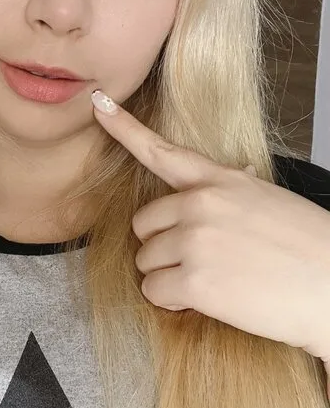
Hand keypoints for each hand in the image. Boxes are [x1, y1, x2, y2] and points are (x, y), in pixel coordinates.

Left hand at [91, 90, 329, 383]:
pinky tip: (209, 299)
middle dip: (163, 245)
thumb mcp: (272, 202)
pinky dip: (173, 302)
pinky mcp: (195, 280)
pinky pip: (154, 291)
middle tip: (202, 260)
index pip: (162, 151)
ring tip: (215, 280)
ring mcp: (195, 240)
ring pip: (146, 261)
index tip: (99, 105)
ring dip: (169, 275)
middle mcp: (202, 204)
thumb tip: (237, 175)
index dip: (125, 128)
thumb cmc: (311, 249)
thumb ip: (238, 191)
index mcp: (222, 181)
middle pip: (144, 224)